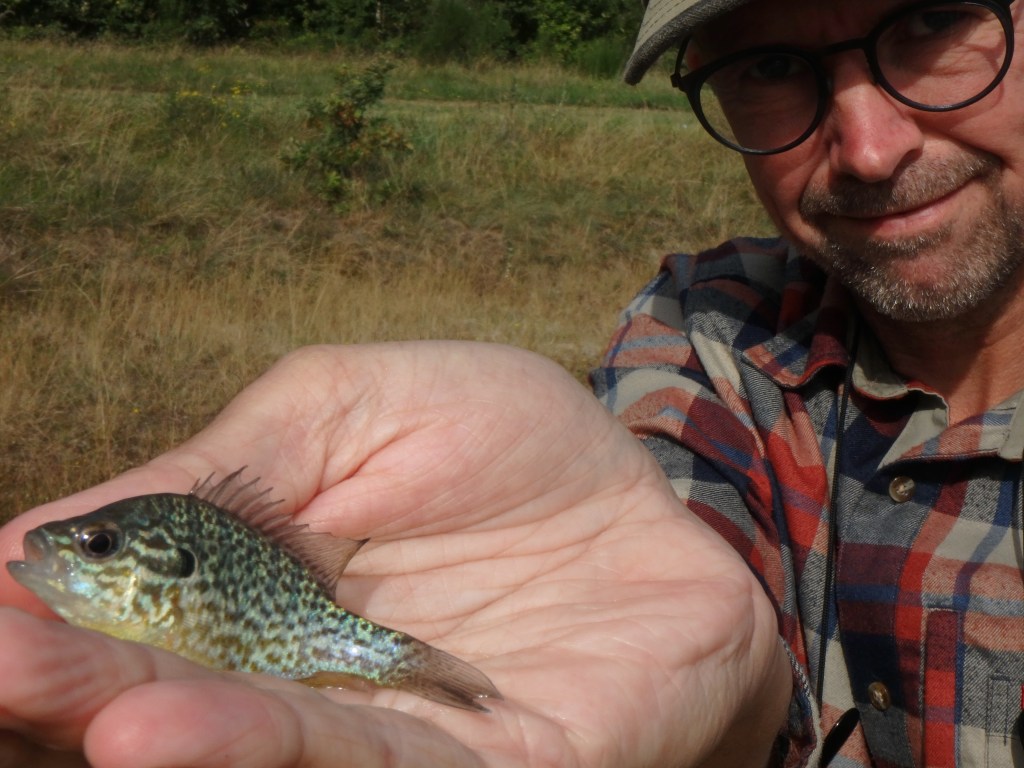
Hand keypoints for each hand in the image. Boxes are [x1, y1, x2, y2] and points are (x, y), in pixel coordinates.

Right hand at [0, 342, 790, 767]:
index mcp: (271, 588)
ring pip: (279, 748)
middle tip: (7, 659)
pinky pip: (393, 766)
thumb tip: (49, 527)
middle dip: (94, 684)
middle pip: (191, 698)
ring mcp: (402, 731)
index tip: (2, 595)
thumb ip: (232, 466)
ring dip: (189, 734)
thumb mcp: (353, 405)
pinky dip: (296, 749)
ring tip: (103, 718)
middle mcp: (317, 677)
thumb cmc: (501, 439)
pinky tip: (208, 728)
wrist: (642, 487)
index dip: (71, 610)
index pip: (150, 615)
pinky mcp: (496, 763)